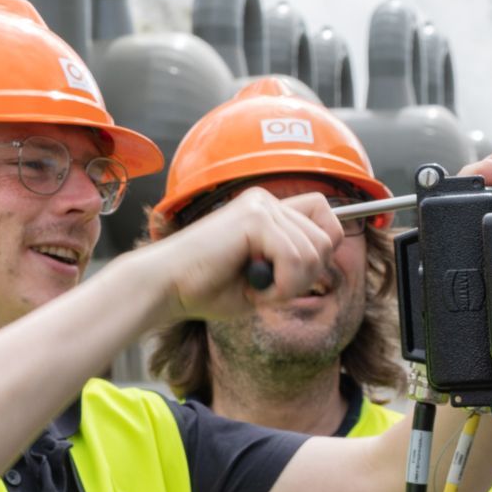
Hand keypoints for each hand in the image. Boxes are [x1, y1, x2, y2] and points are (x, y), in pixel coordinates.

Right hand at [141, 187, 339, 326]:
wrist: (166, 286)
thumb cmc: (205, 287)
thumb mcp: (261, 276)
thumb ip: (292, 263)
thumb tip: (325, 258)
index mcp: (265, 211)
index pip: (325, 214)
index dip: (324, 246)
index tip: (300, 276)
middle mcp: (264, 202)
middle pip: (325, 238)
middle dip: (306, 276)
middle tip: (269, 290)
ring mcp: (260, 206)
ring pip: (313, 251)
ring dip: (290, 285)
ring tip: (256, 289)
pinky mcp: (253, 219)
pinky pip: (294, 258)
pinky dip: (281, 285)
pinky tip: (253, 289)